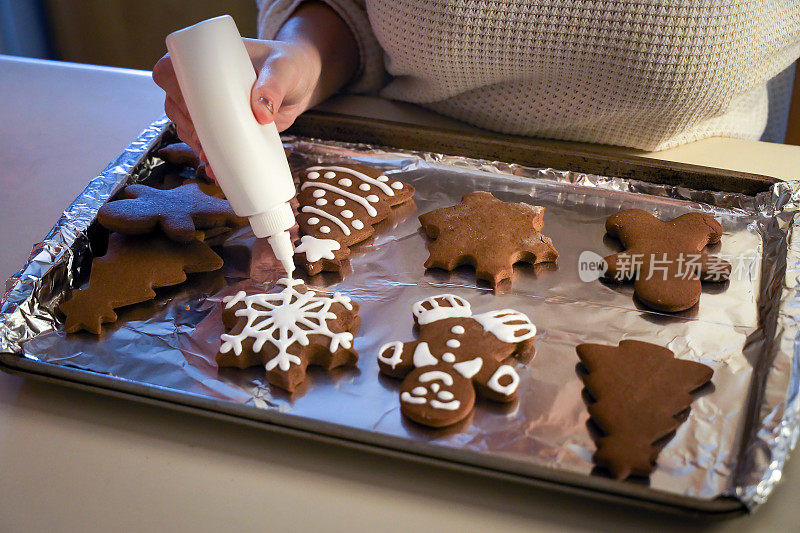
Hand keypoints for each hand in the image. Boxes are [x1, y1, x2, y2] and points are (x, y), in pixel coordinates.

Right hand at [152, 38, 321, 173]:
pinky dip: (210, 155)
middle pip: (177, 105)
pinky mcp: (226, 125)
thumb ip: (274, 86)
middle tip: (205, 142)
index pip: (172, 70)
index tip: (188, 109)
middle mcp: (205, 83)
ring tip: (212, 161)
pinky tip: (216, 170)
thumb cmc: (290, 64)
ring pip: (189, 126)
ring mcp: (214, 106)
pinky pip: (209, 140)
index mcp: (207, 58)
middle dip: (187, 127)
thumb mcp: (283, 70)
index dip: (173, 91)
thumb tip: (261, 112)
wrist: (303, 83)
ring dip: (196, 145)